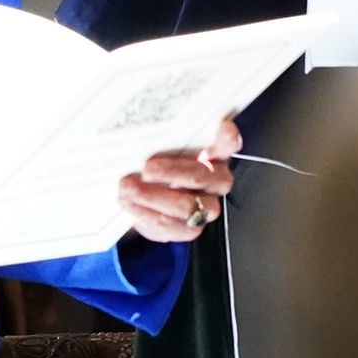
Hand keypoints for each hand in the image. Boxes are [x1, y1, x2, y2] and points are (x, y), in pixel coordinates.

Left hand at [120, 114, 243, 244]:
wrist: (143, 197)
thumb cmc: (155, 165)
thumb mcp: (158, 147)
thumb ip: (162, 138)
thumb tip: (145, 127)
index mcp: (214, 155)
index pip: (228, 144)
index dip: (227, 138)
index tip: (220, 127)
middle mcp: (216, 181)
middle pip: (202, 177)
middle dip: (171, 173)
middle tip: (146, 169)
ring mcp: (206, 207)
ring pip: (187, 207)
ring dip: (153, 198)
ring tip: (129, 189)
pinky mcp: (190, 229)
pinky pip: (173, 227)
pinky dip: (147, 215)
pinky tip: (131, 204)